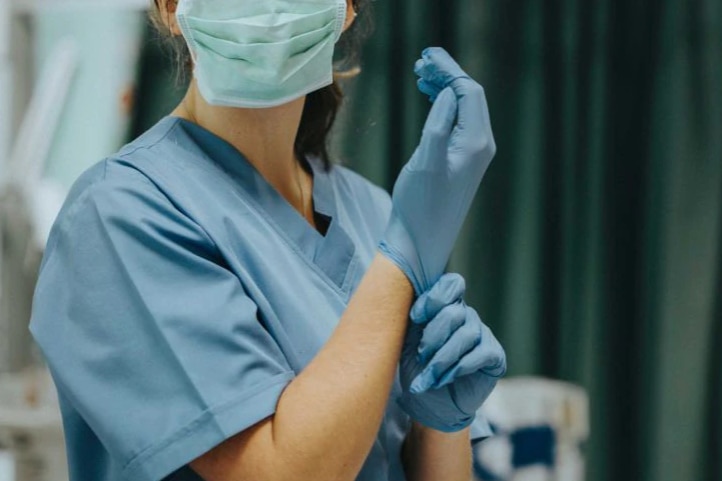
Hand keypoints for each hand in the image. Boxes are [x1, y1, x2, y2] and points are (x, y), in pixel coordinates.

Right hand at [379, 47, 495, 293]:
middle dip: (447, 75)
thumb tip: (448, 93)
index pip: (469, 91)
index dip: (449, 70)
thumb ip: (439, 123)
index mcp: (476, 143)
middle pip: (470, 96)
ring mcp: (473, 155)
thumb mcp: (425, 161)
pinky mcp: (462, 163)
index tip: (425, 57)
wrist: (420, 242)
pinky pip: (458, 123)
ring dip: (444, 88)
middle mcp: (481, 146)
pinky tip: (429, 100)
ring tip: (420, 76)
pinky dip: (444, 106)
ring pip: (464, 108)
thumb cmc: (419, 206)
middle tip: (420, 62)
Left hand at [398, 274, 505, 432]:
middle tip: (421, 357)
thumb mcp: (408, 341)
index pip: (450, 284)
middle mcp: (467, 316)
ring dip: (442, 358)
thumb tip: (404, 294)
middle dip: (433, 336)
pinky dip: (459, 367)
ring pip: (466, 335)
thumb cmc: (417, 369)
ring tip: (428, 376)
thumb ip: (413, 318)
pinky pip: (481, 353)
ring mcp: (482, 334)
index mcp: (446, 306)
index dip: (433, 298)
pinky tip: (445, 379)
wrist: (429, 405)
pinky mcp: (494, 356)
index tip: (415, 317)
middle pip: (455, 312)